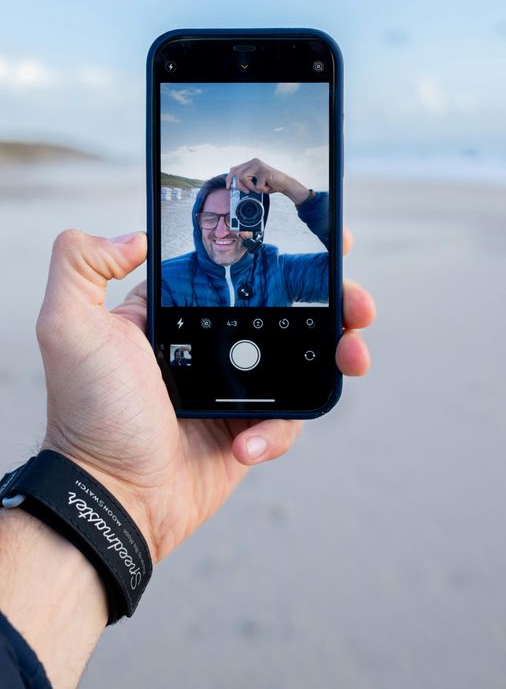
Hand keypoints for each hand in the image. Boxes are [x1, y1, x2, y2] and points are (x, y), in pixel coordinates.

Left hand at [38, 229, 374, 564]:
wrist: (111, 498)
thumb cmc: (91, 414)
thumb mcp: (68, 327)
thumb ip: (79, 264)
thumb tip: (132, 238)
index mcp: (179, 313)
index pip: (239, 268)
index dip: (282, 249)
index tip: (320, 234)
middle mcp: (211, 345)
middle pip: (289, 307)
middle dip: (333, 297)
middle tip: (356, 301)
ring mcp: (236, 388)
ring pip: (305, 357)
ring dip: (340, 350)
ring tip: (353, 355)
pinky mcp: (252, 429)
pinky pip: (290, 418)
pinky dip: (280, 429)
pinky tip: (249, 443)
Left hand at [225, 157, 309, 204]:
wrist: (285, 184)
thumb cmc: (269, 184)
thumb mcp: (254, 181)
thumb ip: (245, 181)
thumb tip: (233, 187)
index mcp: (250, 163)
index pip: (234, 169)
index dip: (229, 178)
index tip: (228, 187)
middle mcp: (254, 162)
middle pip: (237, 173)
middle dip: (239, 185)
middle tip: (247, 191)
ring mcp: (259, 165)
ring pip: (244, 178)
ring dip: (251, 187)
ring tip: (259, 189)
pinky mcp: (265, 171)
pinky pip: (256, 185)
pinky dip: (262, 190)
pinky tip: (267, 187)